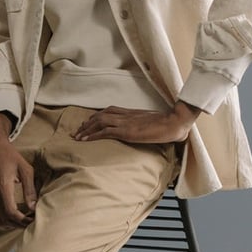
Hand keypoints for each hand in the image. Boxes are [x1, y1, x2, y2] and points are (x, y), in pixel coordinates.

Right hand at [0, 113, 37, 228]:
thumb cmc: (11, 156)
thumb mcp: (25, 169)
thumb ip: (30, 189)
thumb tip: (33, 208)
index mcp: (3, 185)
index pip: (10, 212)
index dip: (22, 220)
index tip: (33, 219)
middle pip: (4, 219)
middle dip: (19, 224)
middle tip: (31, 221)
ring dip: (11, 224)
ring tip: (24, 220)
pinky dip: (3, 220)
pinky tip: (14, 216)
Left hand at [73, 102, 199, 143]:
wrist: (174, 123)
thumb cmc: (168, 124)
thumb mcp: (153, 123)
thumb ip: (145, 125)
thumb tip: (146, 131)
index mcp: (131, 113)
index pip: (109, 111)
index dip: (97, 116)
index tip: (88, 122)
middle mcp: (126, 115)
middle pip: (101, 115)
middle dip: (87, 124)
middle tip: (77, 131)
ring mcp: (125, 122)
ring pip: (99, 122)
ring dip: (86, 129)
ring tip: (77, 137)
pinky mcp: (126, 131)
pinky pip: (105, 132)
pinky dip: (92, 135)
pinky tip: (85, 140)